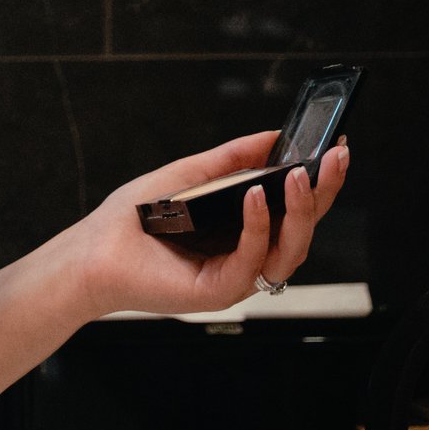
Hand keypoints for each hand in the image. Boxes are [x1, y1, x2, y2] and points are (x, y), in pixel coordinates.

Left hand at [53, 131, 351, 321]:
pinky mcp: (218, 292)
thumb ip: (231, 159)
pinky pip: (250, 263)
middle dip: (323, 194)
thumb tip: (273, 136)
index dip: (320, 184)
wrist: (91, 253)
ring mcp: (236, 277)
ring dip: (299, 212)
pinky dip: (256, 228)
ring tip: (300, 176)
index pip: (294, 210)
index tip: (336, 150)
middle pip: (301, 231)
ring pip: (288, 252)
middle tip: (336, 159)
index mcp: (244, 232)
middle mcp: (246, 257)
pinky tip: (253, 197)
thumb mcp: (188, 175)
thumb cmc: (133, 218)